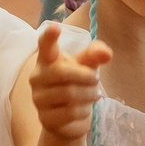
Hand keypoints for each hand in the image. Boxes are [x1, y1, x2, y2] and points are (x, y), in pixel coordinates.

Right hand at [29, 21, 112, 141]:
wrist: (69, 118)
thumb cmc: (77, 83)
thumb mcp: (87, 65)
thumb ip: (96, 55)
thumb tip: (106, 53)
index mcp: (47, 59)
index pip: (45, 46)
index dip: (49, 37)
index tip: (55, 27)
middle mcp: (37, 77)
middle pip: (62, 73)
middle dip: (86, 77)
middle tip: (96, 79)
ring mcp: (38, 98)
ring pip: (69, 94)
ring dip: (89, 94)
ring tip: (95, 94)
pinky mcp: (44, 117)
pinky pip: (70, 112)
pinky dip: (84, 110)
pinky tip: (85, 108)